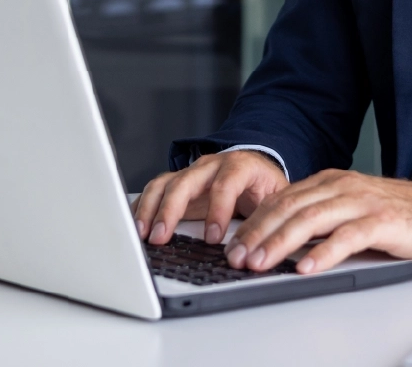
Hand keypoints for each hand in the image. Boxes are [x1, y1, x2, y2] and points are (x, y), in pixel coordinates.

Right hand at [133, 150, 287, 245]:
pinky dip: (143, 207)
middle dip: (171, 210)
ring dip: (151, 209)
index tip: (212, 238)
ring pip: (165, 184)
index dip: (217, 210)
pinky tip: (137, 225)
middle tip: (162, 237)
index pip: (226, 183)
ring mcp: (192, 172)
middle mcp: (212, 166)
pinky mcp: (179, 182)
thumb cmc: (265, 188)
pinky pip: (155, 190)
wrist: (257, 171)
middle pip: (186, 181)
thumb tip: (258, 246)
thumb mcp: (275, 200)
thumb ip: (266, 219)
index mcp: (240, 166)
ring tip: (144, 234)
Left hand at [223, 169, 411, 274]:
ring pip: (311, 219)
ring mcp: (361, 202)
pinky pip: (347, 236)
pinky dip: (323, 253)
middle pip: (290, 208)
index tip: (234, 246)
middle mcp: (341, 187)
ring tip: (261, 263)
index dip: (255, 223)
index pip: (282, 200)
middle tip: (238, 258)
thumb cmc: (392, 214)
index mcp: (329, 181)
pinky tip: (305, 267)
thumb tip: (278, 240)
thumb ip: (319, 216)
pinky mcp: (381, 221)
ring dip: (281, 243)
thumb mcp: (348, 208)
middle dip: (259, 234)